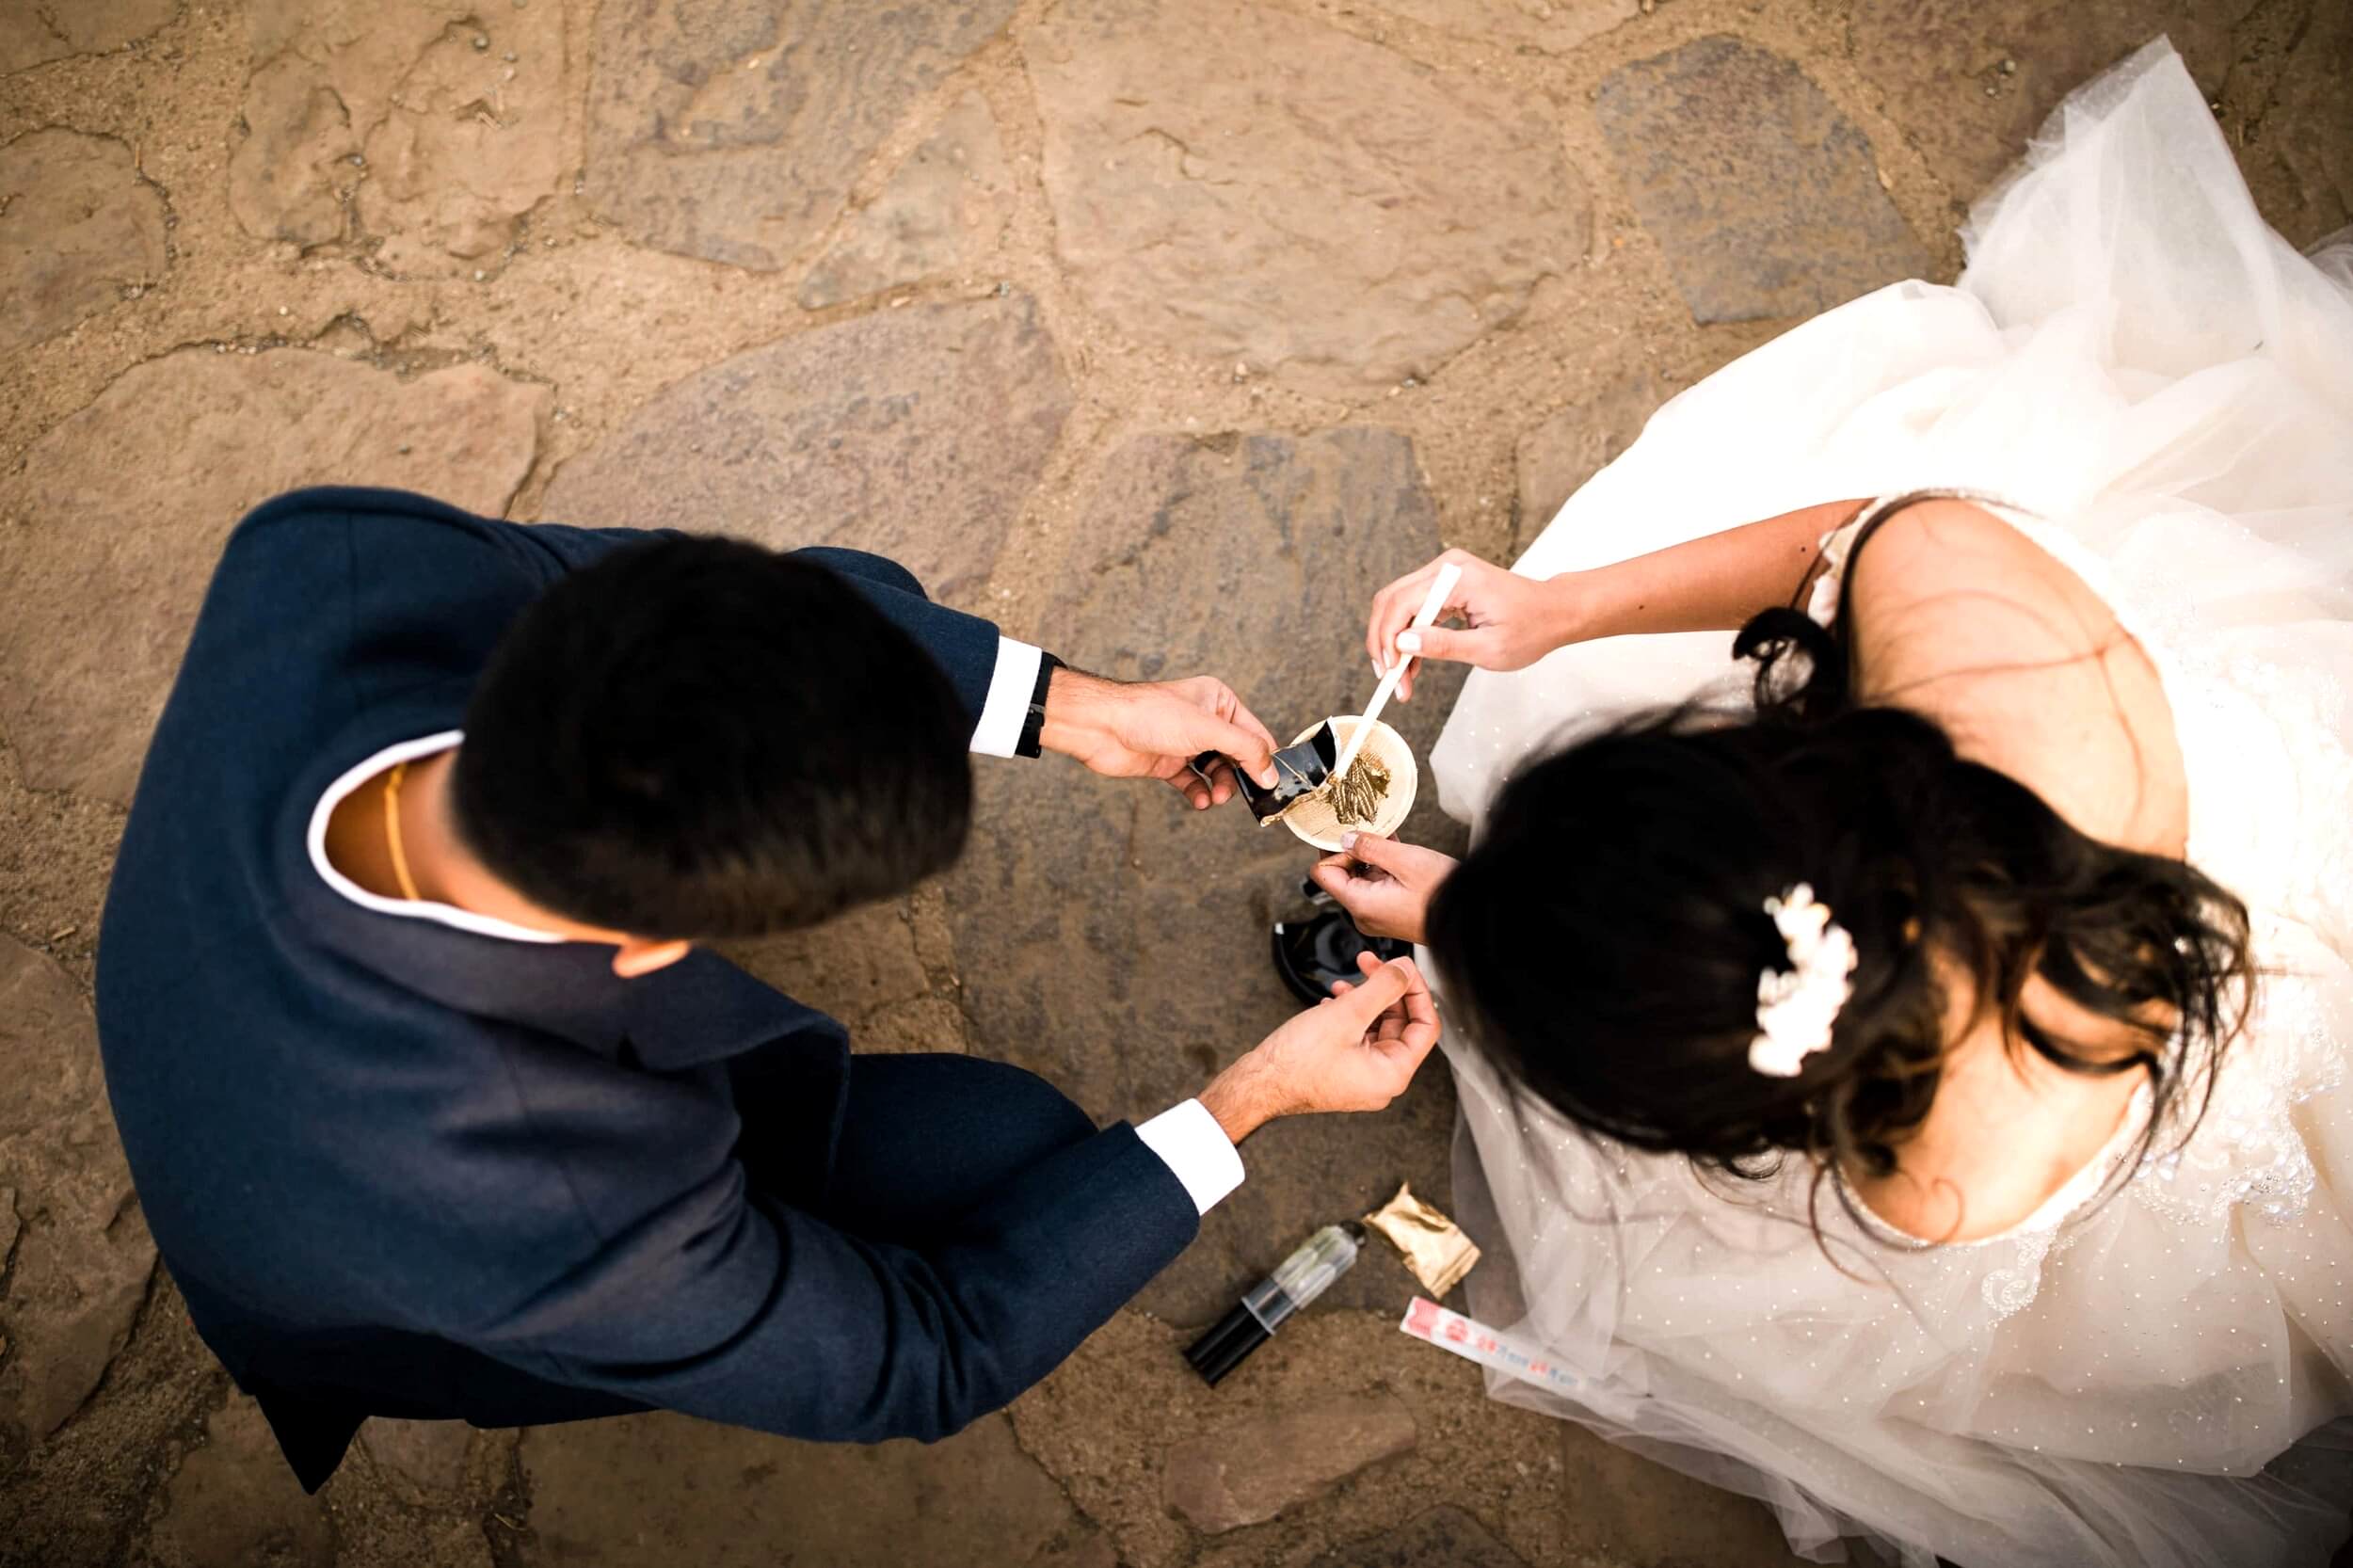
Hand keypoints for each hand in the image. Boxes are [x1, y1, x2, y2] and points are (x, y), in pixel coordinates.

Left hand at [1038, 667, 1279, 808]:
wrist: (1101, 727)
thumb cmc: (1149, 714)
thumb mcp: (1207, 729)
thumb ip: (1245, 750)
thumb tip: (1270, 772)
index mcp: (1218, 701)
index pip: (1254, 733)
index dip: (1264, 758)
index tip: (1272, 783)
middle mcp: (1204, 720)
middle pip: (1237, 755)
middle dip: (1239, 777)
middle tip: (1241, 794)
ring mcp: (1185, 742)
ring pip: (1216, 771)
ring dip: (1220, 787)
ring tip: (1215, 797)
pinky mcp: (1168, 762)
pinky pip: (1193, 782)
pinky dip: (1199, 793)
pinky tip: (1199, 801)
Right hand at [1198, 953, 1441, 1142]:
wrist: (1257, 1083)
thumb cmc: (1296, 1062)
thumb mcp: (1347, 1014)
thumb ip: (1383, 987)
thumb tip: (1405, 969)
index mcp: (1392, 1074)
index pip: (1425, 1027)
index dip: (1417, 992)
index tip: (1402, 968)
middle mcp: (1382, 1079)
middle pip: (1400, 1024)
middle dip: (1384, 990)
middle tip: (1369, 964)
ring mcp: (1362, 1077)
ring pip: (1376, 1027)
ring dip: (1364, 1000)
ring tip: (1343, 984)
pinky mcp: (1343, 1071)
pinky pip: (1357, 1037)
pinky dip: (1349, 1015)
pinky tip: (1332, 1002)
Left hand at [1307, 832, 1456, 944]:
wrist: (1472, 919)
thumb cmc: (1443, 896)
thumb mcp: (1406, 860)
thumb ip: (1370, 847)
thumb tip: (1346, 838)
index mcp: (1361, 904)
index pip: (1324, 873)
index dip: (1336, 850)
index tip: (1354, 835)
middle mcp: (1364, 914)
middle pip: (1341, 875)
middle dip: (1356, 851)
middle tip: (1375, 832)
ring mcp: (1377, 914)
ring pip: (1362, 877)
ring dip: (1372, 857)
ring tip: (1391, 840)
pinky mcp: (1391, 912)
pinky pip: (1378, 885)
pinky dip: (1384, 867)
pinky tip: (1399, 851)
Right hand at [1365, 549, 1580, 699]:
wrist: (1554, 612)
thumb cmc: (1531, 628)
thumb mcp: (1489, 648)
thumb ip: (1443, 645)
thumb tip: (1402, 643)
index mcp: (1459, 578)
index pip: (1403, 604)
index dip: (1388, 640)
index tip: (1389, 673)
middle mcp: (1446, 567)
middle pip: (1391, 600)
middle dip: (1383, 642)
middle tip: (1387, 678)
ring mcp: (1444, 573)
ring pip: (1398, 604)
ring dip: (1393, 641)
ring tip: (1401, 678)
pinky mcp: (1445, 583)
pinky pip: (1414, 607)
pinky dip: (1408, 635)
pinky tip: (1412, 663)